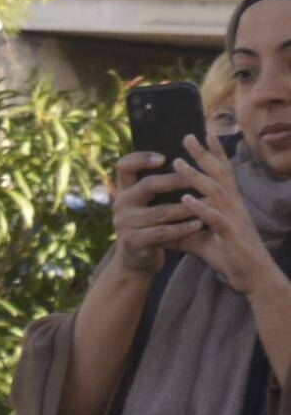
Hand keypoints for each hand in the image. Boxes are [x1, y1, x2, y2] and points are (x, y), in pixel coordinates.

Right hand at [112, 150, 201, 272]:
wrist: (137, 261)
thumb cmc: (151, 225)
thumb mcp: (148, 204)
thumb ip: (158, 185)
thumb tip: (188, 158)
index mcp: (125, 190)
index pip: (125, 166)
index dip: (142, 158)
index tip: (164, 157)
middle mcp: (120, 204)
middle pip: (147, 186)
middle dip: (175, 180)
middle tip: (198, 177)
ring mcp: (124, 224)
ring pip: (160, 212)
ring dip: (187, 207)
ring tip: (210, 202)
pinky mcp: (132, 242)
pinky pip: (161, 233)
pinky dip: (182, 228)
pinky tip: (199, 224)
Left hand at [167, 146, 283, 296]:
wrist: (255, 279)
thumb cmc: (232, 258)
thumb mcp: (202, 243)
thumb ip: (183, 234)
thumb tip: (160, 232)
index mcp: (230, 205)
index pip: (223, 174)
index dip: (214, 154)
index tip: (203, 134)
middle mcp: (234, 206)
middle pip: (220, 175)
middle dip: (204, 155)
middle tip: (188, 135)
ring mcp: (234, 219)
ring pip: (216, 192)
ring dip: (196, 177)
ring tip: (177, 163)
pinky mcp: (231, 235)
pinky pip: (215, 218)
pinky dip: (200, 208)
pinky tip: (186, 200)